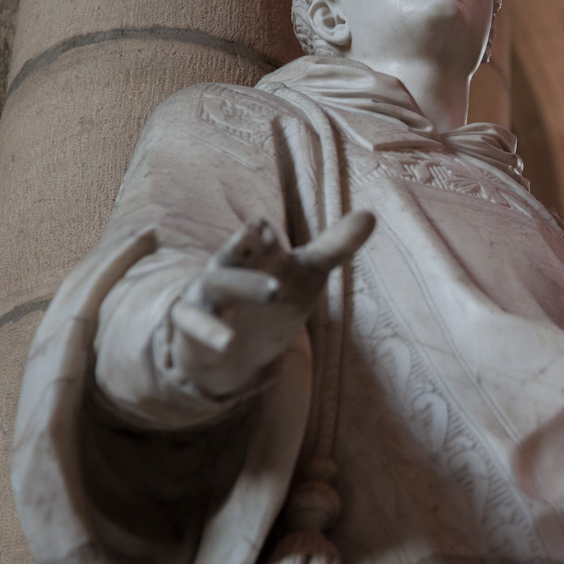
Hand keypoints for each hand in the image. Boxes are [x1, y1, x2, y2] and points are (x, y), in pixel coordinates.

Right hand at [169, 211, 374, 397]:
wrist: (235, 349)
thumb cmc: (271, 296)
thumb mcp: (307, 273)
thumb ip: (335, 246)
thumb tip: (371, 214)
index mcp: (254, 252)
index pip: (256, 234)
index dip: (261, 232)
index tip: (264, 227)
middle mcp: (227, 267)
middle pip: (233, 251)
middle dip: (244, 243)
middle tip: (265, 237)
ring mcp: (207, 295)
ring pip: (217, 283)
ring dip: (243, 285)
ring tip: (273, 292)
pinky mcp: (193, 325)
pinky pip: (197, 325)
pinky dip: (212, 333)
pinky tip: (230, 344)